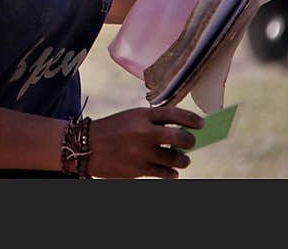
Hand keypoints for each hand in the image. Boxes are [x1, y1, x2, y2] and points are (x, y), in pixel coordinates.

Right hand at [88, 106, 203, 178]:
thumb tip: (183, 133)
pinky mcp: (138, 170)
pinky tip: (171, 171)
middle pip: (181, 138)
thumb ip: (153, 122)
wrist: (86, 146)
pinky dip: (172, 173)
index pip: (174, 114)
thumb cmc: (112, 130)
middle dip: (190, 141)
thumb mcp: (130, 117)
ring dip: (183, 160)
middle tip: (190, 143)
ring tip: (181, 159)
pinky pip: (166, 173)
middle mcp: (144, 132)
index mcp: (141, 115)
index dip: (192, 119)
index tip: (201, 124)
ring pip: (177, 159)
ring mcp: (142, 152)